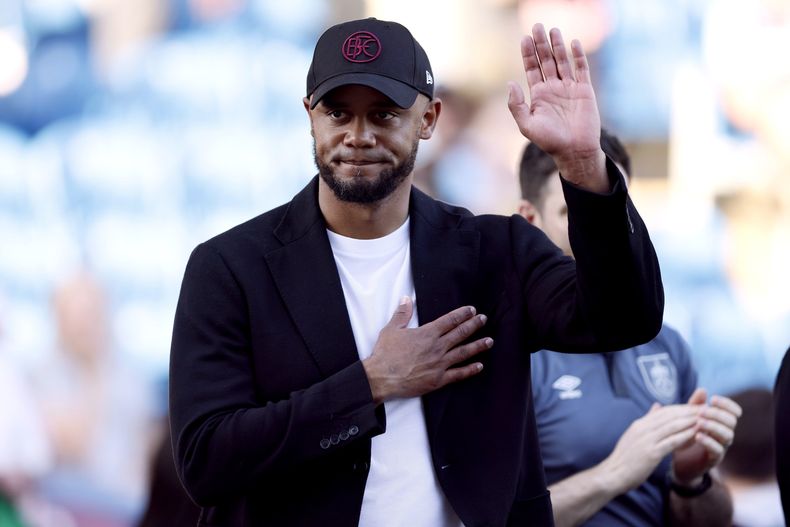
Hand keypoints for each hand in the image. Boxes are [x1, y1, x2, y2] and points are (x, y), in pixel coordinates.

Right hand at [362, 297, 492, 403]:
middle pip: (460, 334)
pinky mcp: (438, 380)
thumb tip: (406, 298)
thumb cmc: (385, 354)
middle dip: (474, 325)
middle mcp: (437, 347)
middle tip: (483, 319)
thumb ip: (402, 314)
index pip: (450, 320)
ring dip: (478, 346)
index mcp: (427, 333)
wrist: (382, 378)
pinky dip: (470, 370)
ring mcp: (439, 364)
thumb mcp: (391, 330)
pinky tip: (479, 366)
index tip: (472, 310)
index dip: (462, 314)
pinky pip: (458, 374)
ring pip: (463, 352)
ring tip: (489, 341)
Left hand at [507, 24, 606, 191]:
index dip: (528, 53)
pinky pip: (581, 69)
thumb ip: (516, 105)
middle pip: (546, 60)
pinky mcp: (584, 90)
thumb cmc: (549, 141)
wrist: (574, 151)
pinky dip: (578, 56)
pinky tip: (573, 43)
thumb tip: (510, 83)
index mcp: (538, 95)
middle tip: (537, 26)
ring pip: (562, 61)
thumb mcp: (527, 125)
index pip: (532, 69)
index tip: (524, 38)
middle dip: (541, 44)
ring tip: (553, 30)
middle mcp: (553, 88)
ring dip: (557, 46)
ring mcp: (569, 88)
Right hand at [600, 403, 699, 493]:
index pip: (664, 411)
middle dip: (689, 411)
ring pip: (672, 426)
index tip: (695, 406)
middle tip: (705, 409)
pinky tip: (696, 435)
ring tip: (705, 419)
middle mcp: (643, 429)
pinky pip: (671, 442)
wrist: (613, 474)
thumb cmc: (625, 458)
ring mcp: (646, 440)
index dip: (681, 408)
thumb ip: (647, 422)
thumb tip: (657, 406)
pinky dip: (685, 436)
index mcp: (639, 424)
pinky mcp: (651, 453)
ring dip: (690, 421)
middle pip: (670, 416)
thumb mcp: (634, 435)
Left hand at [671, 388, 741, 484]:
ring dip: (714, 427)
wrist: (679, 462)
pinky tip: (697, 435)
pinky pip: (717, 450)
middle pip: (732, 422)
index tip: (713, 399)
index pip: (733, 411)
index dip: (727, 404)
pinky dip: (708, 442)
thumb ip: (694, 405)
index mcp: (720, 422)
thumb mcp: (687, 418)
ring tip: (699, 422)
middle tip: (702, 411)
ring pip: (728, 435)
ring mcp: (721, 447)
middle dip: (718, 414)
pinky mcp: (714, 459)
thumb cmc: (685, 436)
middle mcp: (724, 434)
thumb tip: (702, 389)